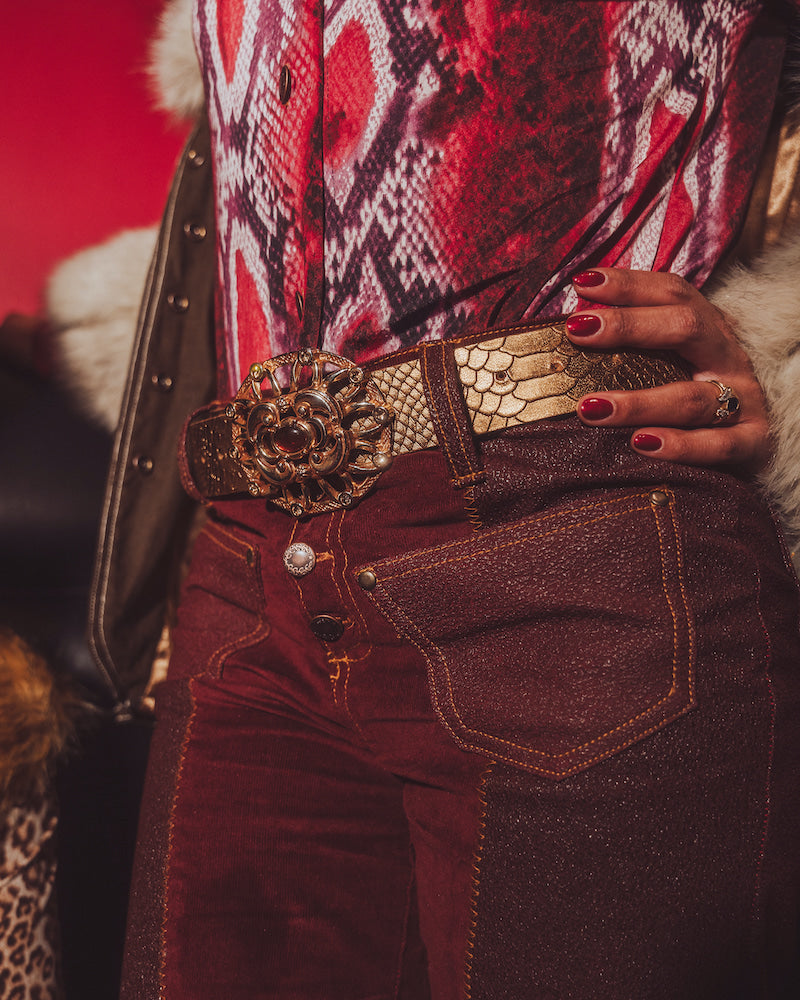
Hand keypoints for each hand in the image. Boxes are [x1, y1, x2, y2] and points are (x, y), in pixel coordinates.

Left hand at [566, 268, 769, 471]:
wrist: (758, 441)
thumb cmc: (699, 399)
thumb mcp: (675, 362)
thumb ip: (635, 346)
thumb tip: (575, 325)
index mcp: (709, 330)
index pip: (672, 293)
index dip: (628, 285)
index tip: (583, 284)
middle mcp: (728, 357)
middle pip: (687, 328)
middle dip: (629, 326)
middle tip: (578, 330)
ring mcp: (745, 400)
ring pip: (692, 398)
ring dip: (638, 403)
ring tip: (590, 408)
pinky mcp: (754, 442)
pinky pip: (717, 446)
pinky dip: (679, 446)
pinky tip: (641, 444)